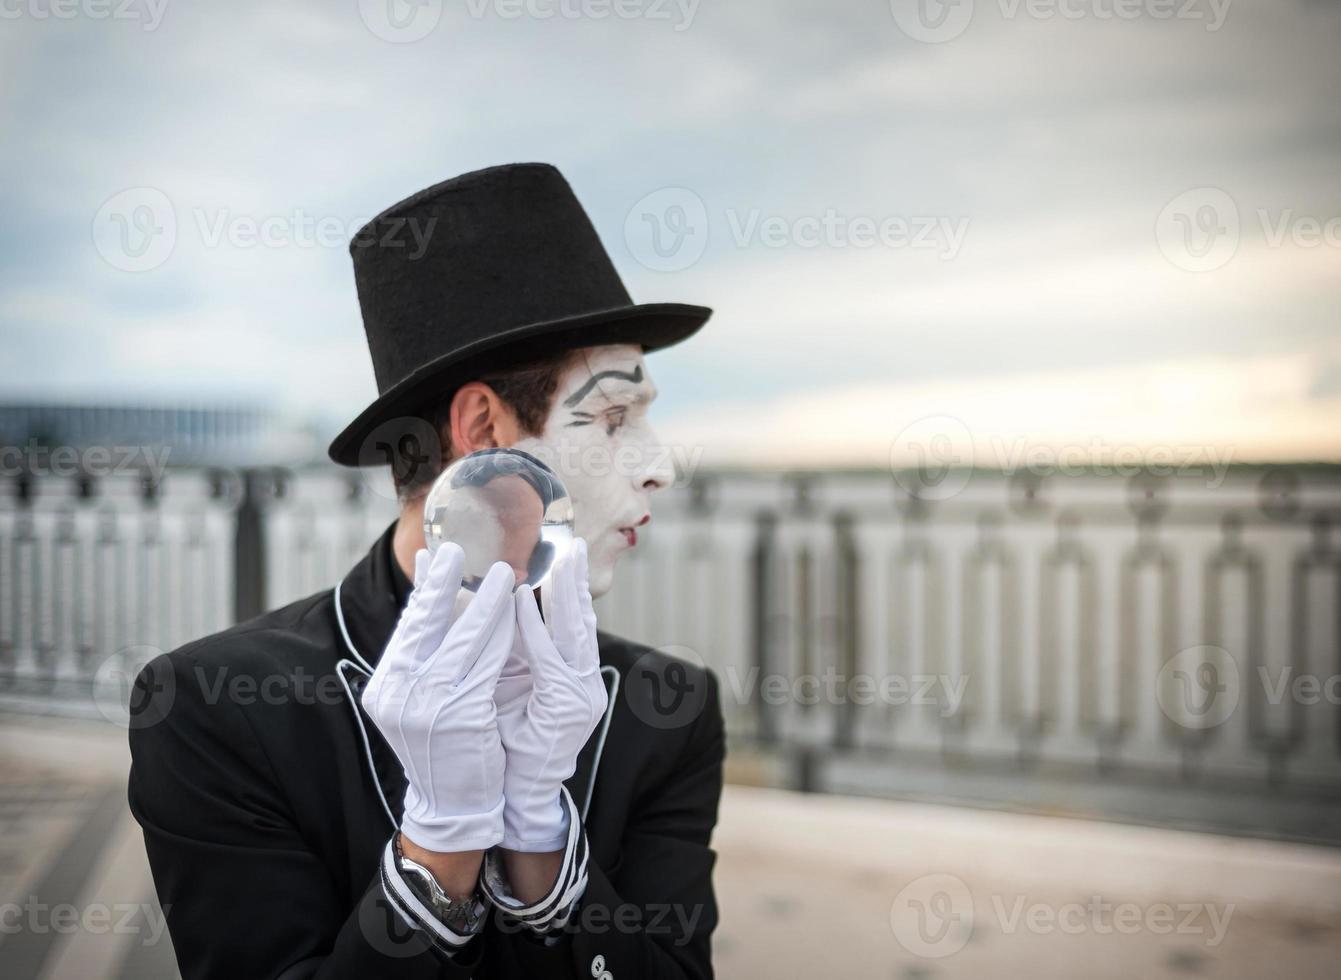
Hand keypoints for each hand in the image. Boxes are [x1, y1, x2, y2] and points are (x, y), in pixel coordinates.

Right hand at [362, 543, 516, 853]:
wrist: (451, 805)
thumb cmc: (442, 746)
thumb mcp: (418, 699)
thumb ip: (421, 656)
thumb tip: (425, 602)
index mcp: (385, 685)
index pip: (407, 626)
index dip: (423, 589)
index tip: (434, 554)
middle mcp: (398, 692)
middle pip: (425, 625)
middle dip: (445, 584)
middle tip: (458, 548)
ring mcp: (426, 705)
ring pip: (462, 640)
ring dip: (485, 603)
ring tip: (502, 572)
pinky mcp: (460, 715)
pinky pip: (486, 663)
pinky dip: (502, 635)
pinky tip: (516, 613)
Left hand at [495, 539, 607, 851]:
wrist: (520, 792)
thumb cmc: (514, 738)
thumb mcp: (515, 685)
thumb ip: (517, 650)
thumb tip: (503, 608)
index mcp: (571, 674)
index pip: (574, 621)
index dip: (570, 587)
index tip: (565, 552)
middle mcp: (583, 680)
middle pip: (582, 620)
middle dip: (577, 581)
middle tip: (573, 544)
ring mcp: (581, 694)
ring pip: (574, 634)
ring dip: (564, 595)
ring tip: (559, 561)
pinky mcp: (567, 707)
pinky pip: (549, 659)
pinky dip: (536, 630)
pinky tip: (523, 605)